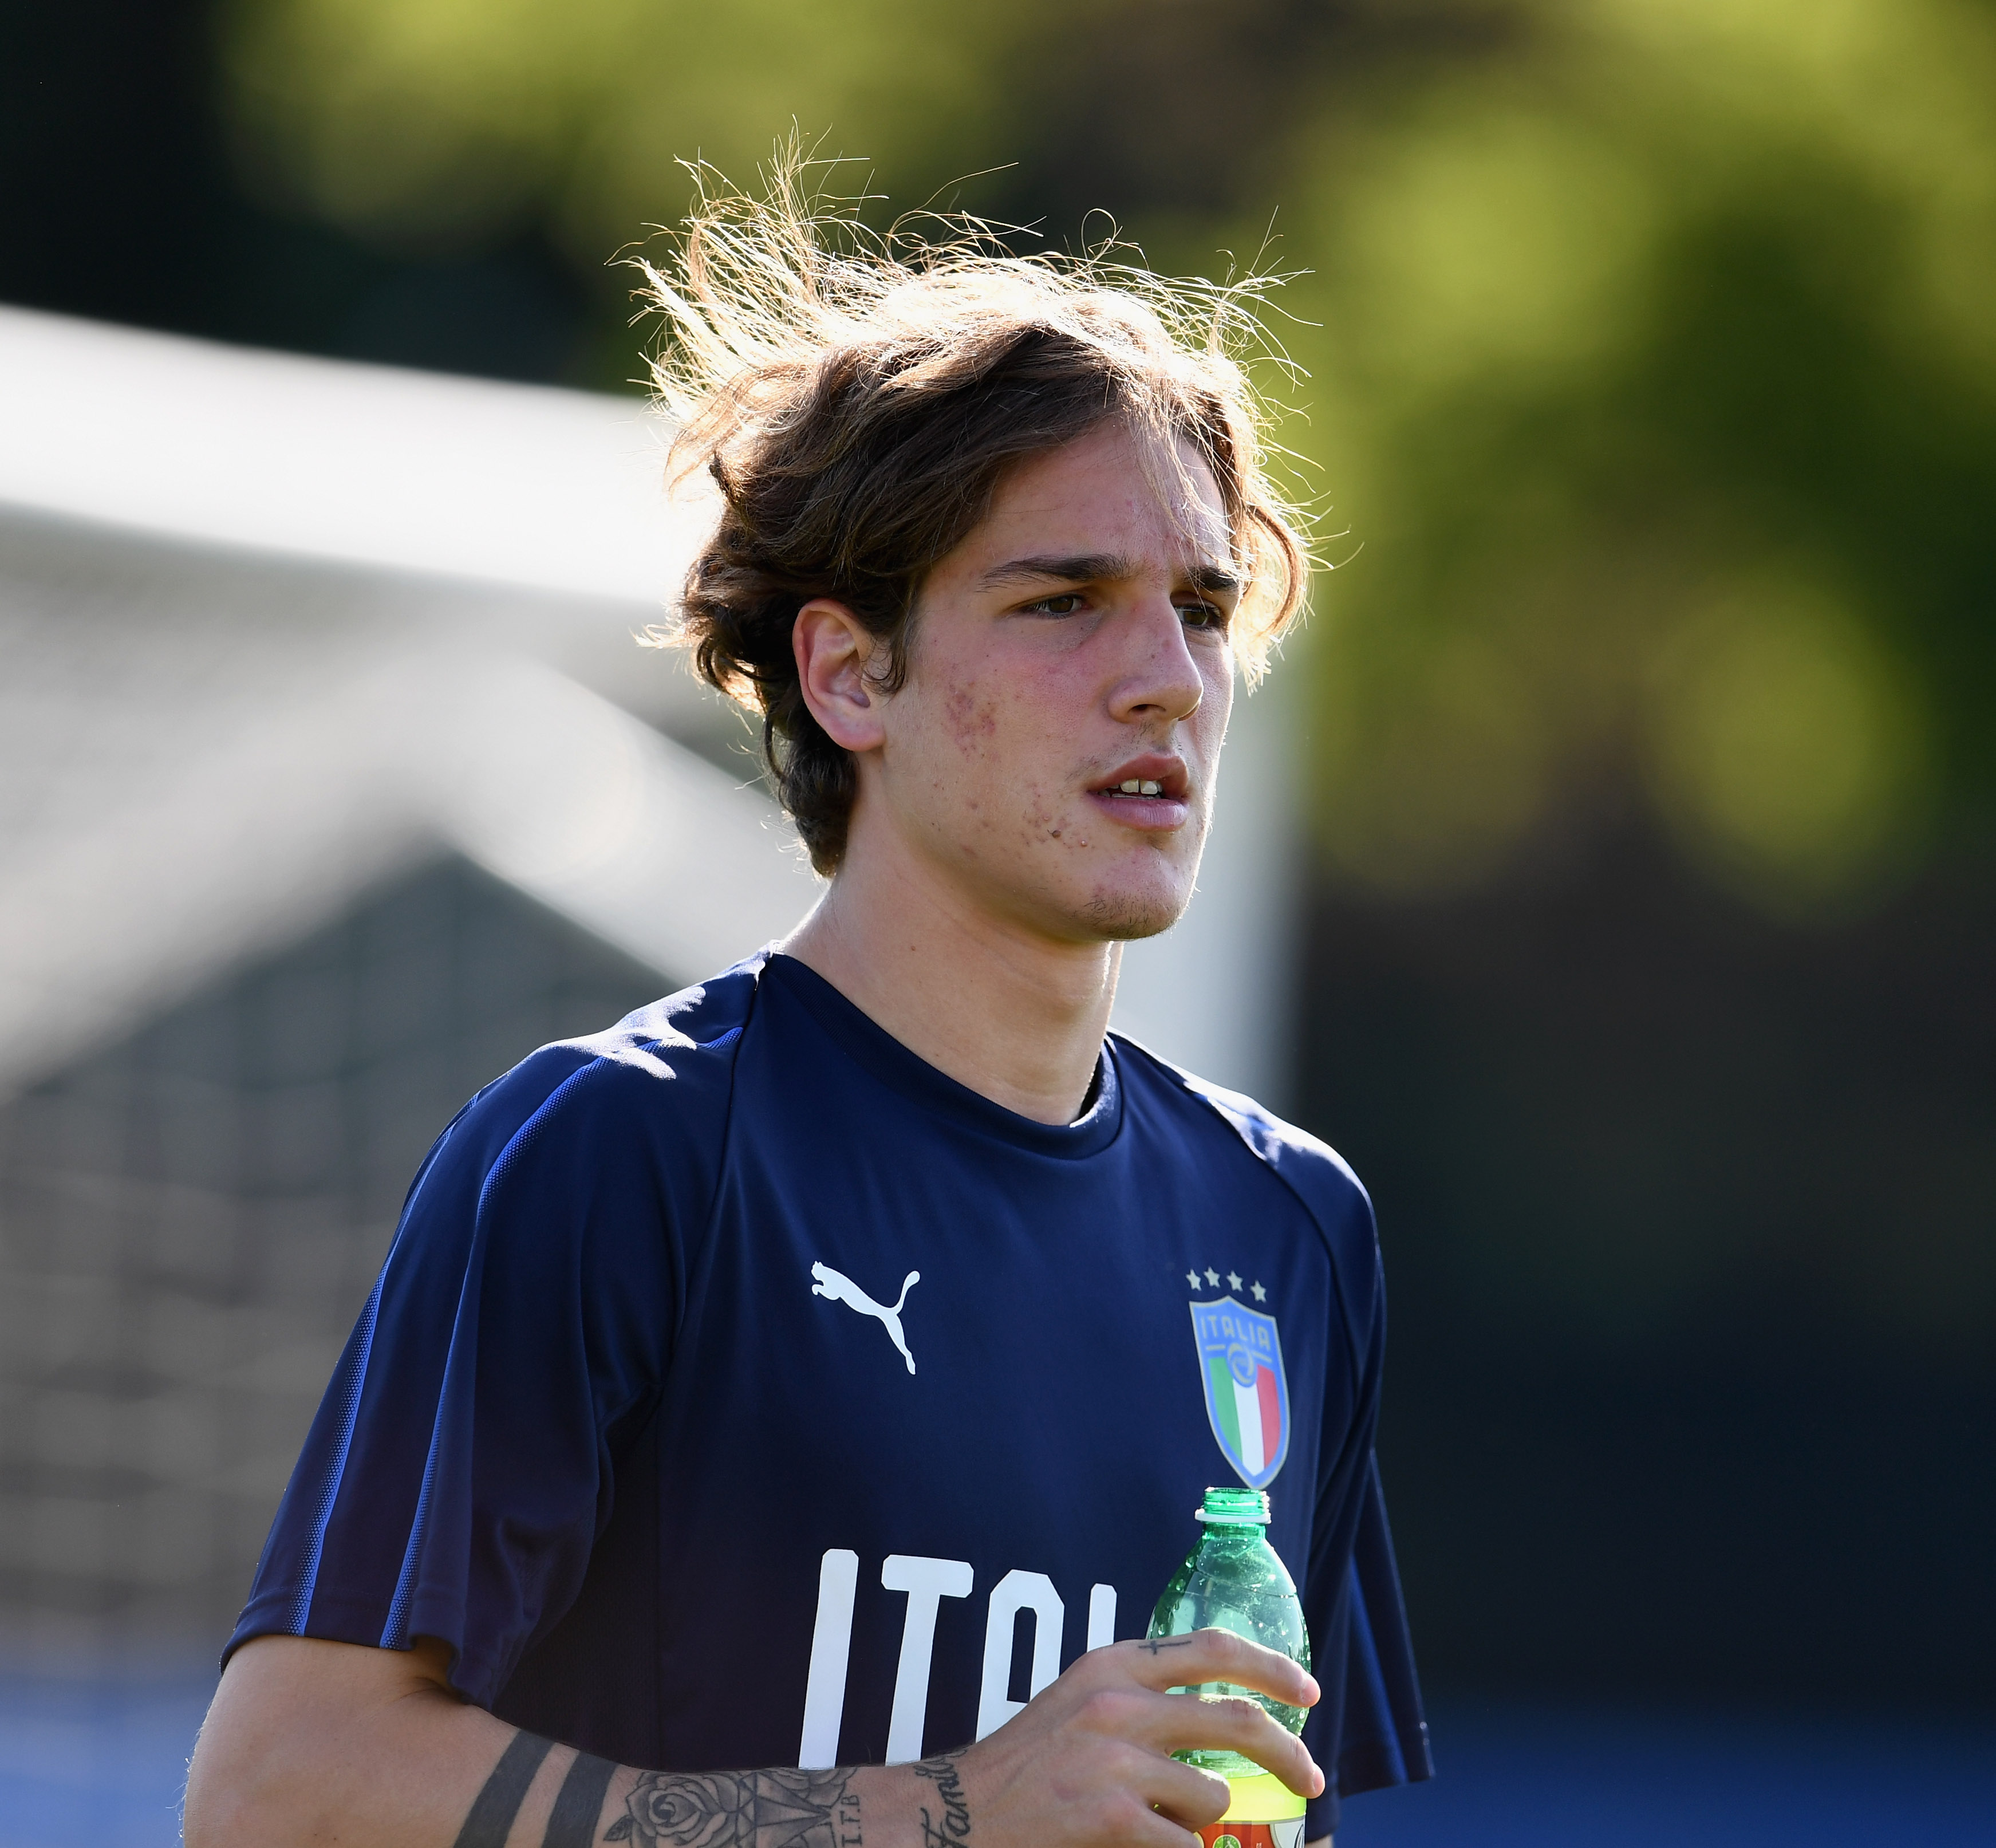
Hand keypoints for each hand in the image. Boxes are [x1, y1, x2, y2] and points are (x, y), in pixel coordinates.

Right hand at [862, 1628, 1321, 1847]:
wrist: (957, 1815)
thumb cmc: (1025, 1766)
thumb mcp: (1080, 1702)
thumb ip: (1142, 1697)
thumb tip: (1223, 1721)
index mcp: (1112, 1664)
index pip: (1214, 1648)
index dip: (1272, 1668)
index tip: (1307, 1690)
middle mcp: (1118, 1702)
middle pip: (1239, 1720)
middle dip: (1289, 1754)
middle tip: (1311, 1780)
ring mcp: (1116, 1760)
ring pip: (1214, 1796)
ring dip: (1203, 1821)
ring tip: (1164, 1826)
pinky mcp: (1112, 1817)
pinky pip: (1187, 1846)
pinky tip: (1148, 1847)